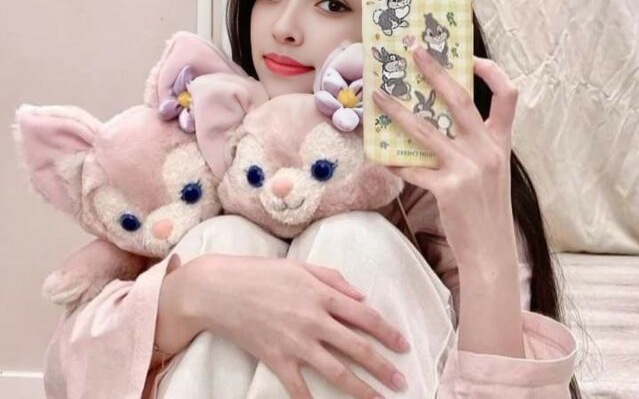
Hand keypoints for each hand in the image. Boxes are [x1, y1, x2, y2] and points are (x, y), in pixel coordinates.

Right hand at [179, 254, 409, 397]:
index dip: (387, 331)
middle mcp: (314, 319)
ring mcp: (295, 342)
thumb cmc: (260, 273)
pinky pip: (299, 388)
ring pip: (336, 372)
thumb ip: (333, 278)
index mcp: (321, 294)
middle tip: (402, 381)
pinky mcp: (276, 359)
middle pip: (357, 348)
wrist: (220, 289)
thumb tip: (361, 295)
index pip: (365, 315)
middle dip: (383, 367)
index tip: (402, 345)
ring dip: (361, 389)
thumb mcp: (300, 266)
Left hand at [373, 47, 519, 271]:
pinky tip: (381, 157)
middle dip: (435, 71)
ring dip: (398, 110)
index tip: (470, 57)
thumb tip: (437, 117)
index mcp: (500, 141)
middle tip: (414, 50)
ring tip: (377, 95)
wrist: (491, 252)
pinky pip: (413, 168)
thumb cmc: (486, 207)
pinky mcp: (448, 188)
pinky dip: (395, 162)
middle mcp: (487, 150)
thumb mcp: (492, 170)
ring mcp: (468, 168)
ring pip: (426, 129)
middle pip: (460, 99)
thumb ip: (474, 143)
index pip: (509, 96)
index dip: (492, 72)